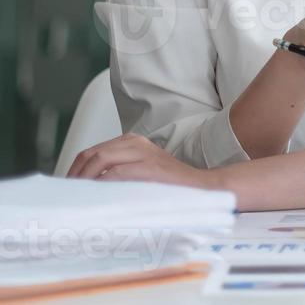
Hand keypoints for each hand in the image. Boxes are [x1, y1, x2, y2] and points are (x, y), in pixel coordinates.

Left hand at [65, 133, 217, 188]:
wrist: (202, 188)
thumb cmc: (170, 185)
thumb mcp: (140, 172)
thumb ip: (117, 172)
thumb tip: (87, 187)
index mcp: (132, 141)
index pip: (92, 151)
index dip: (75, 170)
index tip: (68, 188)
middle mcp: (136, 142)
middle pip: (91, 153)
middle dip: (74, 174)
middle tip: (68, 194)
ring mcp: (143, 153)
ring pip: (100, 159)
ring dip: (84, 178)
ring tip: (78, 196)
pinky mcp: (149, 167)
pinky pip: (115, 173)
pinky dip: (101, 184)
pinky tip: (96, 196)